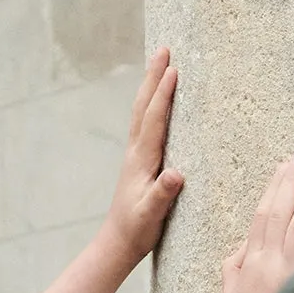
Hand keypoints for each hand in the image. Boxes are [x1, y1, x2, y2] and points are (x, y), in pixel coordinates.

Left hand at [104, 48, 184, 263]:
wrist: (117, 243)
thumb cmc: (137, 230)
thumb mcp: (151, 214)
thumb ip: (163, 194)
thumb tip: (176, 174)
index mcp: (141, 160)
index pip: (154, 119)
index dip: (164, 94)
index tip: (174, 69)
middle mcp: (135, 152)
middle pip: (144, 106)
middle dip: (153, 77)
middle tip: (164, 50)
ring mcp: (135, 156)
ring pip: (142, 112)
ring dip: (150, 86)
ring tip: (160, 65)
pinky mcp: (139, 162)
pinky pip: (145, 124)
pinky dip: (151, 105)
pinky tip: (157, 102)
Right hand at [221, 152, 293, 292]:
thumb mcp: (230, 285)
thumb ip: (238, 258)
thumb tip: (250, 238)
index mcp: (250, 258)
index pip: (263, 213)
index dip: (274, 187)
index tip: (285, 165)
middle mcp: (270, 259)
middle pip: (282, 211)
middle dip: (293, 181)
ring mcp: (290, 270)